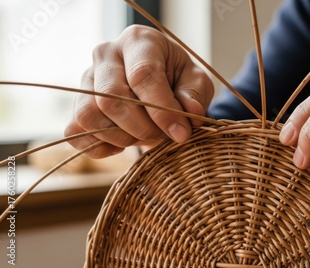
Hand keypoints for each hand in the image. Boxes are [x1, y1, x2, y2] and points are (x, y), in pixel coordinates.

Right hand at [65, 25, 213, 157]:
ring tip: (145, 137)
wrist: (160, 78)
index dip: (162, 110)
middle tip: (164, 137)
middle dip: (141, 128)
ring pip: (88, 115)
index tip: (181, 133)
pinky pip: (75, 132)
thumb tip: (190, 114)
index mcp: (139, 41)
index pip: (142, 75)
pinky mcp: (77, 103)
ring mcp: (86, 78)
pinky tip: (122, 145)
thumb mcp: (197, 81)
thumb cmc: (179, 77)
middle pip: (110, 98)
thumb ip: (195, 96)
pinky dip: (98, 147)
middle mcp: (106, 54)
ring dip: (120, 138)